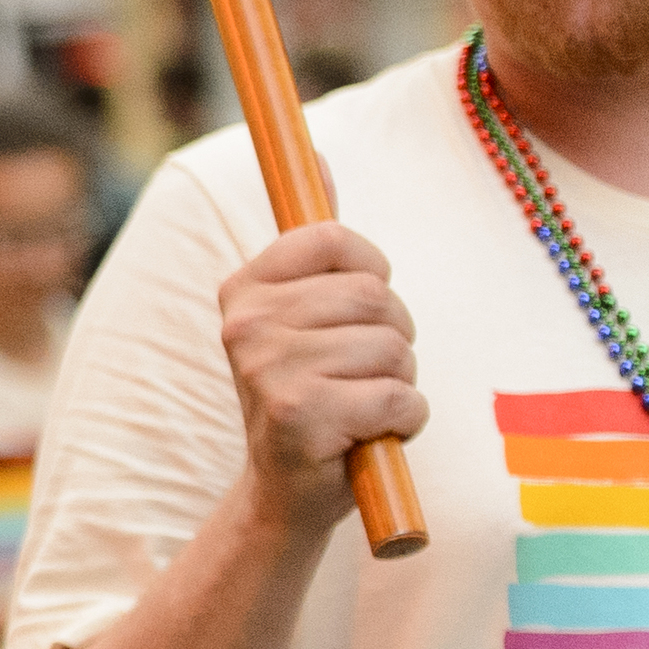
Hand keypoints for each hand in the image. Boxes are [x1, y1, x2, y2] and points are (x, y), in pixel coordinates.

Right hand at [216, 222, 425, 540]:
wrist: (286, 493)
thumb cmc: (310, 394)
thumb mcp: (301, 313)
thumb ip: (314, 244)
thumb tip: (320, 155)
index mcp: (244, 288)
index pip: (339, 239)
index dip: (372, 275)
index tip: (355, 312)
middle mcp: (246, 323)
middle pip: (378, 297)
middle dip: (394, 339)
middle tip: (361, 374)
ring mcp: (269, 369)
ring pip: (395, 349)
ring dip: (399, 384)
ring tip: (362, 407)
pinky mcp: (301, 415)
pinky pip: (401, 398)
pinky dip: (405, 422)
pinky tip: (369, 436)